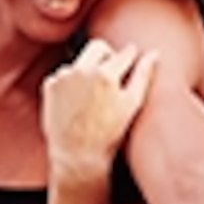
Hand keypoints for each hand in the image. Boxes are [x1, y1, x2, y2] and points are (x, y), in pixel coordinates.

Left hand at [40, 39, 157, 182]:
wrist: (77, 157)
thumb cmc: (108, 135)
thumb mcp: (132, 106)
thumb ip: (143, 75)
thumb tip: (154, 54)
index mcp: (106, 74)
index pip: (124, 52)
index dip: (130, 56)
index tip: (131, 58)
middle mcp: (81, 70)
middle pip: (98, 46)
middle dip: (107, 54)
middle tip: (112, 71)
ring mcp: (63, 77)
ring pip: (80, 61)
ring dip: (88, 70)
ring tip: (93, 96)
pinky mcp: (49, 85)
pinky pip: (63, 75)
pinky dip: (71, 82)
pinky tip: (77, 101)